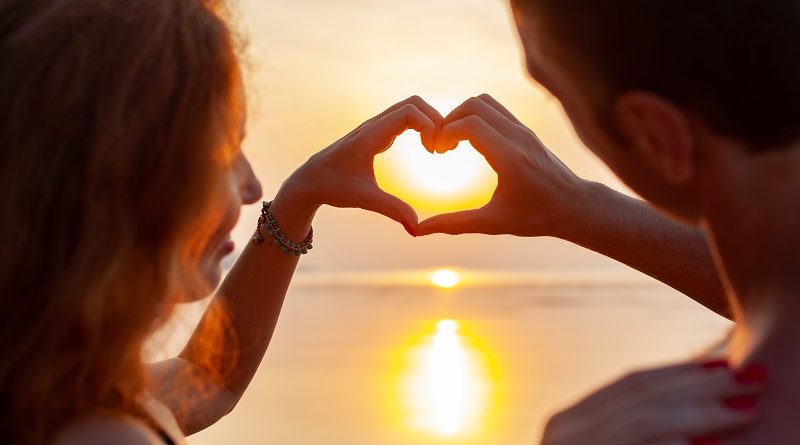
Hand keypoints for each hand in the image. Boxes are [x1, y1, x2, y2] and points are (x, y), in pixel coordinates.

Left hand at [276, 96, 442, 233]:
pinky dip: (421, 126)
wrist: (310, 181)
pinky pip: (405, 118)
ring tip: (436, 148)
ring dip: (429, 122)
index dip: (429, 126)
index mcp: (370, 135)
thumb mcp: (364, 199)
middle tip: (441, 148)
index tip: (433, 152)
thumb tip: (416, 228)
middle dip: (435, 119)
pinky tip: (426, 148)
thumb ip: (392, 210)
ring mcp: (375, 127)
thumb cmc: (333, 187)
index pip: (409, 112)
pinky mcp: (377, 133)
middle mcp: (373, 125)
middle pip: (414, 103)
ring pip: (410, 108)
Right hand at [416, 94, 588, 237]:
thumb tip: (418, 231)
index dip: (445, 133)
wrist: (574, 206)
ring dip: (462, 115)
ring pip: (484, 102)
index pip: (470, 125)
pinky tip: (470, 142)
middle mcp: (518, 137)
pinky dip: (475, 117)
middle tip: (442, 147)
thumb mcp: (492, 223)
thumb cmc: (536, 217)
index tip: (437, 153)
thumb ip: (454, 224)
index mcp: (510, 158)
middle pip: (474, 105)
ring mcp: (524, 130)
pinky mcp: (525, 130)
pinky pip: (495, 110)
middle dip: (450, 120)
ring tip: (454, 143)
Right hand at [540, 361, 765, 444]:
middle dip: (700, 384)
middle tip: (752, 377)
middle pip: (638, 394)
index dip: (681, 373)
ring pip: (639, 419)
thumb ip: (633, 433)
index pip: (630, 385)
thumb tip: (691, 413)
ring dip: (698, 411)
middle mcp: (561, 431)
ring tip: (746, 409)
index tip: (727, 365)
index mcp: (569, 422)